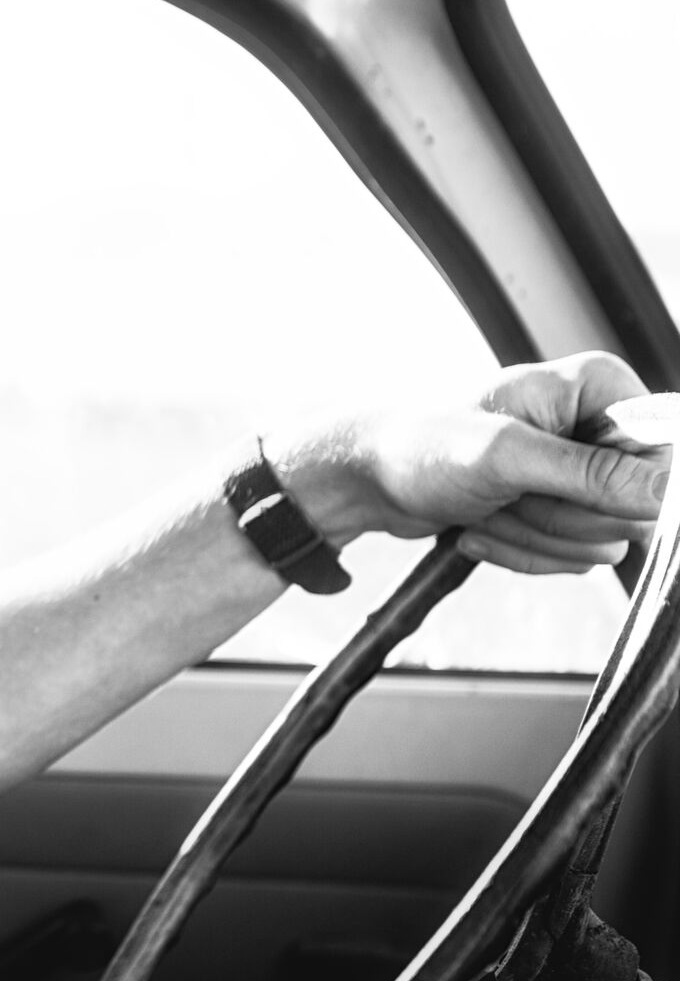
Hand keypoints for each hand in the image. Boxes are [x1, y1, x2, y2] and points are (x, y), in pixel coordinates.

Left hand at [274, 352, 670, 574]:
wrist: (366, 479)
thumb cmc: (421, 446)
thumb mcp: (507, 458)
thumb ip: (592, 475)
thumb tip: (665, 492)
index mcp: (598, 389)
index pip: (663, 460)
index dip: (618, 494)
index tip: (555, 491)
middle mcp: (596, 426)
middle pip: (633, 508)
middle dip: (558, 519)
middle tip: (506, 495)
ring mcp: (578, 472)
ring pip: (599, 539)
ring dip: (532, 537)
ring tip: (486, 505)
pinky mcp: (558, 509)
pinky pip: (569, 555)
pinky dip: (519, 551)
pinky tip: (480, 525)